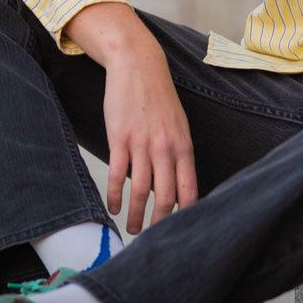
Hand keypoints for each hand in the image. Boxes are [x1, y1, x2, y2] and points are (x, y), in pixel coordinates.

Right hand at [101, 45, 198, 233]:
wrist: (138, 65)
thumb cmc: (158, 97)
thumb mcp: (178, 124)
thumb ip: (178, 153)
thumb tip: (175, 186)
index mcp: (183, 145)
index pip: (189, 190)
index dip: (185, 214)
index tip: (179, 229)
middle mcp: (165, 147)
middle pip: (165, 196)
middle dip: (158, 222)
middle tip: (151, 236)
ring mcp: (141, 143)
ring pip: (141, 190)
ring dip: (136, 214)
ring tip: (132, 227)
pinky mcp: (119, 138)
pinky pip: (117, 175)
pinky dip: (114, 195)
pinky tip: (113, 206)